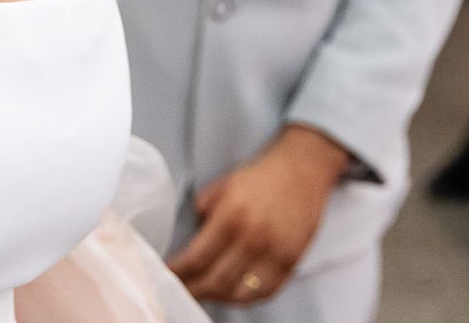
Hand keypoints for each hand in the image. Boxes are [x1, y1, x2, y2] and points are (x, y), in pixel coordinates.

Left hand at [166, 125, 347, 303]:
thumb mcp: (222, 185)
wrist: (301, 170)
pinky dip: (244, 298)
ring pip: (238, 294)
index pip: (197, 258)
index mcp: (232, 216)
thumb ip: (202, 210)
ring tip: (204, 291)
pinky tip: (232, 291)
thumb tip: (187, 237)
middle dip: (192, 289)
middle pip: (215, 282)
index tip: (167, 274)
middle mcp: (254, 239)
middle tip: (179, 289)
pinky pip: (264, 293)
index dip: (178, 272)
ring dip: (217, 297)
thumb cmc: (260, 178)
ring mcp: (274, 254)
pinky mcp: (291, 262)